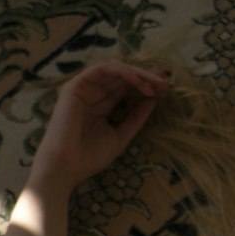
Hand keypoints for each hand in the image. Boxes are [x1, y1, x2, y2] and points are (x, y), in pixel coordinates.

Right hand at [31, 61, 170, 190]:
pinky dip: (123, 72)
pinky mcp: (76, 85)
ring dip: (138, 74)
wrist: (66, 166)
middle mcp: (93, 93)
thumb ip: (136, 118)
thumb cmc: (90, 156)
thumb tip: (153, 100)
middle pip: (123, 77)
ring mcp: (84, 87)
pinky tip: (140, 81)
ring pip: (115, 71)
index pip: (126, 89)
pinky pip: (103, 70)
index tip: (167, 88)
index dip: (146, 85)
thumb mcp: (121, 136)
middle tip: (167, 79)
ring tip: (157, 83)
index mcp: (102, 105)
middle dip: (147, 76)